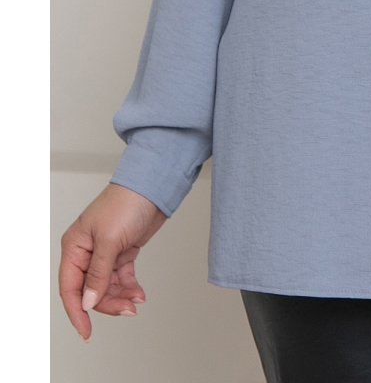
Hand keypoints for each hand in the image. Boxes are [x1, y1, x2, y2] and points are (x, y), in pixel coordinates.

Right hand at [59, 183, 167, 340]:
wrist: (153, 185)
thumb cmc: (126, 202)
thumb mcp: (110, 240)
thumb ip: (98, 273)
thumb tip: (87, 302)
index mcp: (75, 247)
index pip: (70, 287)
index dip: (76, 312)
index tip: (85, 332)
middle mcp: (87, 252)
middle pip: (91, 291)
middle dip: (108, 303)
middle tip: (127, 310)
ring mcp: (105, 253)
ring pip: (107, 287)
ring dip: (121, 296)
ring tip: (137, 300)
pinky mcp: (123, 252)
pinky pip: (121, 278)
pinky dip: (130, 287)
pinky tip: (139, 293)